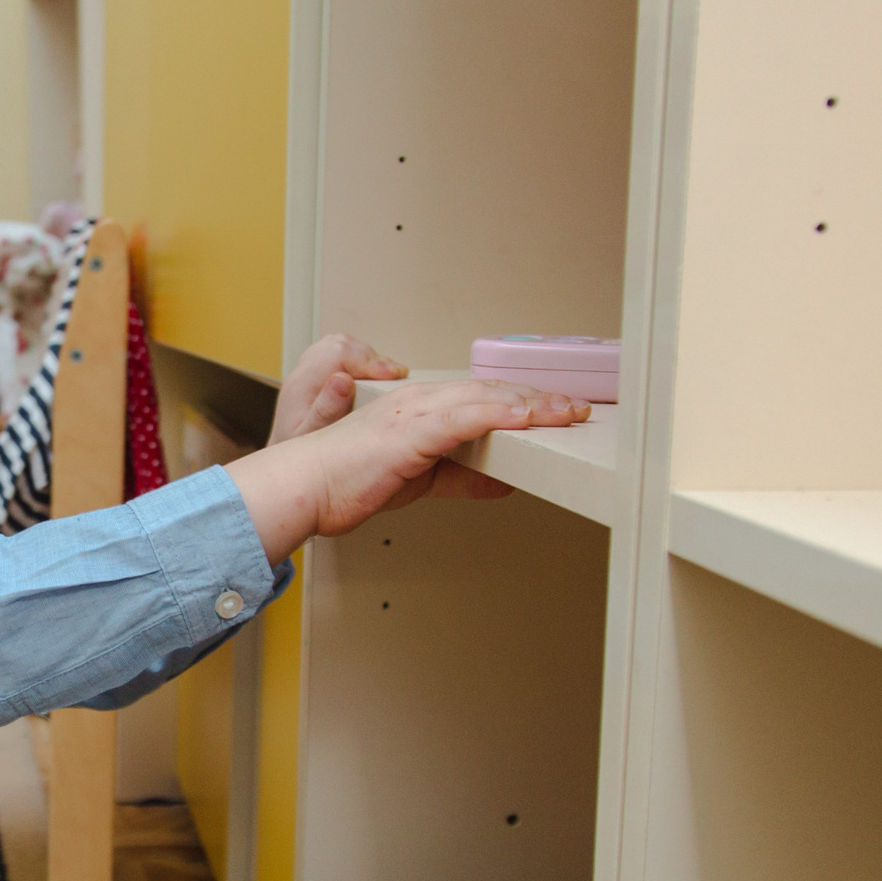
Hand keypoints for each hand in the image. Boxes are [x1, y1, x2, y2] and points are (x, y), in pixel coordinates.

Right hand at [226, 379, 589, 559]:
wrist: (304, 488)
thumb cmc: (342, 482)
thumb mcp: (417, 480)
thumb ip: (461, 477)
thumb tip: (500, 482)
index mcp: (418, 409)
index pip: (482, 398)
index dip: (522, 403)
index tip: (555, 412)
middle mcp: (420, 401)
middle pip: (494, 392)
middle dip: (541, 401)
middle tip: (576, 410)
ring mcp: (417, 412)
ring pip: (489, 399)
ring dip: (534, 406)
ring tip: (568, 414)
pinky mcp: (414, 431)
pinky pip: (470, 418)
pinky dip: (504, 416)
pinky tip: (532, 421)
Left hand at [271, 334, 408, 445]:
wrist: (287, 465)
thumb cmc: (299, 454)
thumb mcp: (311, 438)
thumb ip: (326, 412)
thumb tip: (342, 380)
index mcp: (301, 384)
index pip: (337, 354)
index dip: (368, 360)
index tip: (393, 374)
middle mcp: (303, 373)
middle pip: (341, 345)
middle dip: (372, 357)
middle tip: (396, 375)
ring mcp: (308, 371)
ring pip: (342, 345)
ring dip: (367, 356)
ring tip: (389, 375)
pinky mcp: (316, 374)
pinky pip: (339, 354)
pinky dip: (360, 359)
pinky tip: (374, 375)